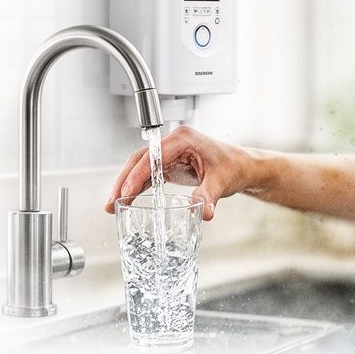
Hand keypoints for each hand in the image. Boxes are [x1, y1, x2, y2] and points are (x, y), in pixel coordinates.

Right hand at [104, 126, 251, 220]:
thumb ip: (209, 196)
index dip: (138, 174)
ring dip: (127, 185)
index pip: (154, 156)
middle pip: (140, 159)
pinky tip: (128, 201)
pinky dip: (137, 187)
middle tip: (112, 201)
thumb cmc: (233, 166)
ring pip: (140, 167)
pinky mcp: (169, 164)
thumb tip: (204, 213)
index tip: (127, 191)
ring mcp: (169, 153)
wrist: (242, 167)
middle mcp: (173, 143)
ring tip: (113, 205)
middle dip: (124, 180)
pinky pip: (148, 175)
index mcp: (183, 139)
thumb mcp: (221, 181)